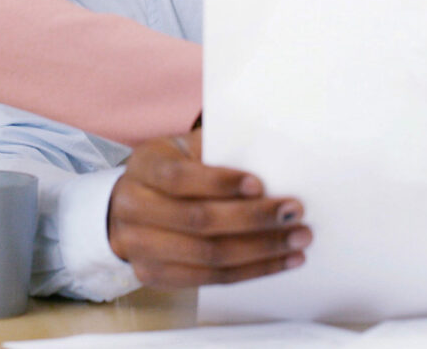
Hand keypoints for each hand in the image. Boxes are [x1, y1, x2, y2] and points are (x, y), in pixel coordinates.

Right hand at [108, 130, 309, 287]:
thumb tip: (268, 156)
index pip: (180, 177)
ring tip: (298, 240)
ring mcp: (140, 247)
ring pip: (209, 256)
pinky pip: (210, 278)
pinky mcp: (155, 276)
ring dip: (261, 250)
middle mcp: (134, 207)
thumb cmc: (169, 168)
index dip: (220, 182)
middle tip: (293, 212)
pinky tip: (281, 261)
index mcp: (144, 166)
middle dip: (253, 219)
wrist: (128, 206)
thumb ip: (216, 149)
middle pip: (199, 220)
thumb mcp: (183, 148)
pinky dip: (251, 271)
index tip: (259, 183)